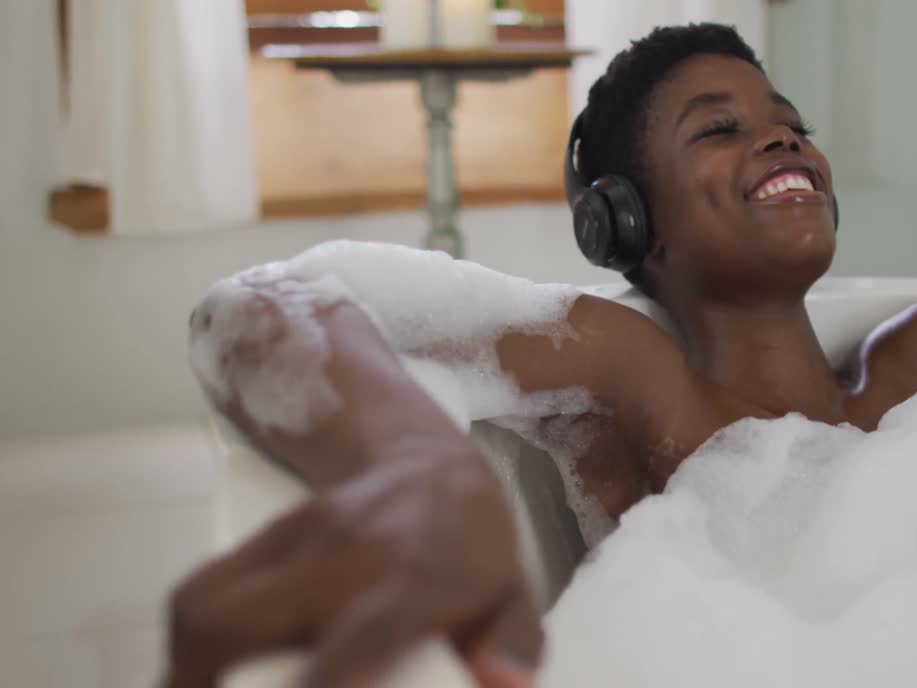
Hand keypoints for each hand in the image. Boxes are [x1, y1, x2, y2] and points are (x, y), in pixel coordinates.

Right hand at [162, 450, 540, 687]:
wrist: (432, 466)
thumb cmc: (474, 553)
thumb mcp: (513, 600)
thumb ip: (512, 647)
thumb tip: (498, 684)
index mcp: (424, 577)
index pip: (370, 627)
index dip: (332, 672)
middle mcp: (352, 552)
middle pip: (244, 619)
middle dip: (207, 682)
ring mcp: (299, 537)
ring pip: (204, 605)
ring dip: (189, 671)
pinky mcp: (265, 533)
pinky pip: (198, 593)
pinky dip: (189, 648)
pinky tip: (203, 676)